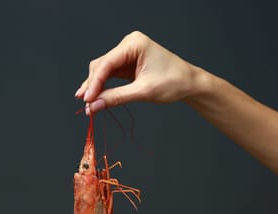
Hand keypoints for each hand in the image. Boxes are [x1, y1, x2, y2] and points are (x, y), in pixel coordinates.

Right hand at [76, 31, 207, 114]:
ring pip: (103, 70)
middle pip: (101, 65)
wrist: (189, 83)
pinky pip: (110, 74)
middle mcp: (129, 44)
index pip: (107, 63)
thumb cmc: (173, 82)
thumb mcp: (143, 91)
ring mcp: (127, 53)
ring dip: (95, 86)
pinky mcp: (127, 63)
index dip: (94, 82)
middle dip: (93, 85)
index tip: (87, 99)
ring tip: (89, 104)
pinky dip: (103, 86)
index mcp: (135, 43)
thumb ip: (116, 97)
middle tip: (87, 105)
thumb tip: (94, 106)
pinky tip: (96, 97)